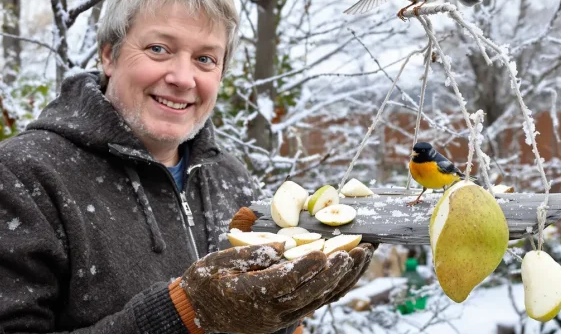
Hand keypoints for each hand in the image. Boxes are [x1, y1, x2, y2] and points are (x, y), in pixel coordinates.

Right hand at [179, 241, 372, 333]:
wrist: (199, 311)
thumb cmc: (206, 281)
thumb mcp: (217, 262)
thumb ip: (249, 254)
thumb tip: (282, 243)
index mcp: (249, 295)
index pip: (284, 282)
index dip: (307, 268)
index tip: (325, 252)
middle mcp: (269, 312)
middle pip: (309, 293)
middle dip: (335, 272)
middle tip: (355, 251)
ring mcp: (280, 317)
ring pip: (318, 300)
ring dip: (342, 279)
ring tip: (361, 257)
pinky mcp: (286, 317)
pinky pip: (315, 303)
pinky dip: (334, 287)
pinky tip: (348, 271)